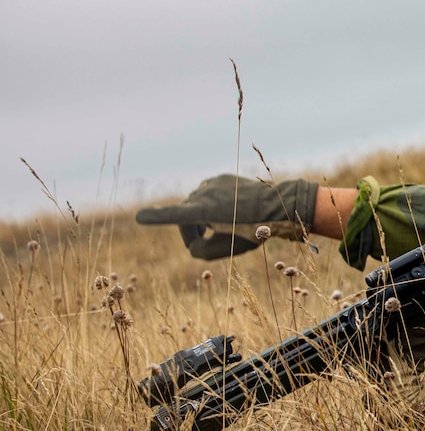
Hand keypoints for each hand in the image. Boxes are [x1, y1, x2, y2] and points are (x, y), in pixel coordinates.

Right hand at [135, 174, 317, 258]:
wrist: (279, 205)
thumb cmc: (255, 230)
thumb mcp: (228, 248)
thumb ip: (202, 251)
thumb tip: (192, 244)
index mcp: (206, 211)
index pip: (176, 215)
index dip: (157, 217)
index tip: (139, 217)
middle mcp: (205, 193)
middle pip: (184, 217)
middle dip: (191, 233)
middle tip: (204, 245)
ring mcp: (211, 183)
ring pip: (194, 204)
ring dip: (200, 218)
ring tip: (218, 229)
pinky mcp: (219, 179)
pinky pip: (207, 194)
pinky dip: (211, 206)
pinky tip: (227, 214)